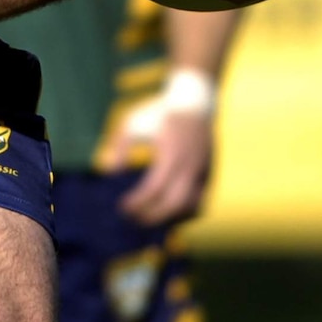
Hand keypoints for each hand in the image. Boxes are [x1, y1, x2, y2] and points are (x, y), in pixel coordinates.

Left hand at [117, 110, 213, 225]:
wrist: (194, 100)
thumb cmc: (160, 112)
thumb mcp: (133, 122)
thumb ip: (120, 146)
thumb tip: (112, 171)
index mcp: (170, 154)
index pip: (154, 189)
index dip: (137, 203)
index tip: (122, 208)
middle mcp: (190, 167)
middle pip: (174, 205)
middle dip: (152, 217)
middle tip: (134, 220)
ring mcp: (203, 172)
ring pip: (191, 208)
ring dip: (171, 218)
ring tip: (150, 219)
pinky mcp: (210, 173)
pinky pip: (201, 202)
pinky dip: (185, 213)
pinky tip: (168, 213)